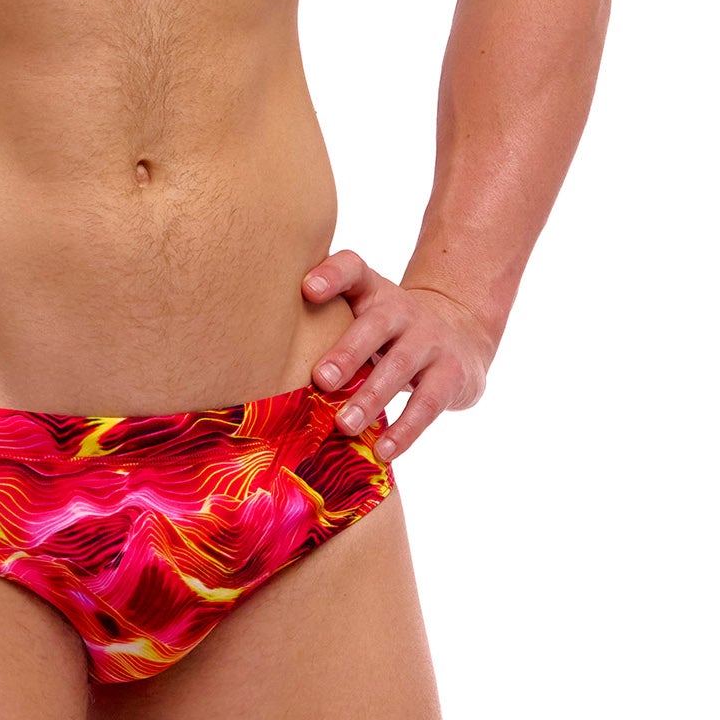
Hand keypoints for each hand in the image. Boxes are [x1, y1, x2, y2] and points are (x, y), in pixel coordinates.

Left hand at [301, 249, 496, 458]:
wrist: (460, 333)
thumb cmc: (387, 330)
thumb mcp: (362, 313)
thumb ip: (323, 322)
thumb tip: (259, 359)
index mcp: (373, 291)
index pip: (353, 268)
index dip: (332, 275)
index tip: (307, 289)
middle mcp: (402, 310)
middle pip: (376, 325)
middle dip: (347, 352)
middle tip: (321, 380)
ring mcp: (431, 340)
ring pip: (400, 367)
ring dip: (370, 398)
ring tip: (343, 425)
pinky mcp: (452, 374)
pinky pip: (427, 404)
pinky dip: (405, 431)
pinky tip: (383, 450)